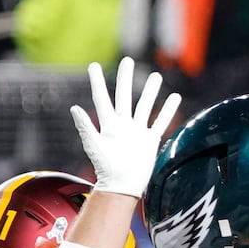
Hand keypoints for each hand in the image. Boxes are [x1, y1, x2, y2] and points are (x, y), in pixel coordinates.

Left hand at [70, 57, 180, 198]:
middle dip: (125, 78)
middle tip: (127, 60)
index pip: (102, 98)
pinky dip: (167, 110)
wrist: (122, 186)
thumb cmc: (105, 169)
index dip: (97, 82)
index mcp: (108, 124)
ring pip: (144, 105)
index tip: (94, 65)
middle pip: (125, 96)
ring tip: (156, 75)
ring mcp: (137, 131)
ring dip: (150, 91)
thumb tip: (74, 108)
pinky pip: (160, 122)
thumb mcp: (94, 146)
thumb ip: (85, 127)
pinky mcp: (150, 140)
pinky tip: (174, 97)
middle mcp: (123, 124)